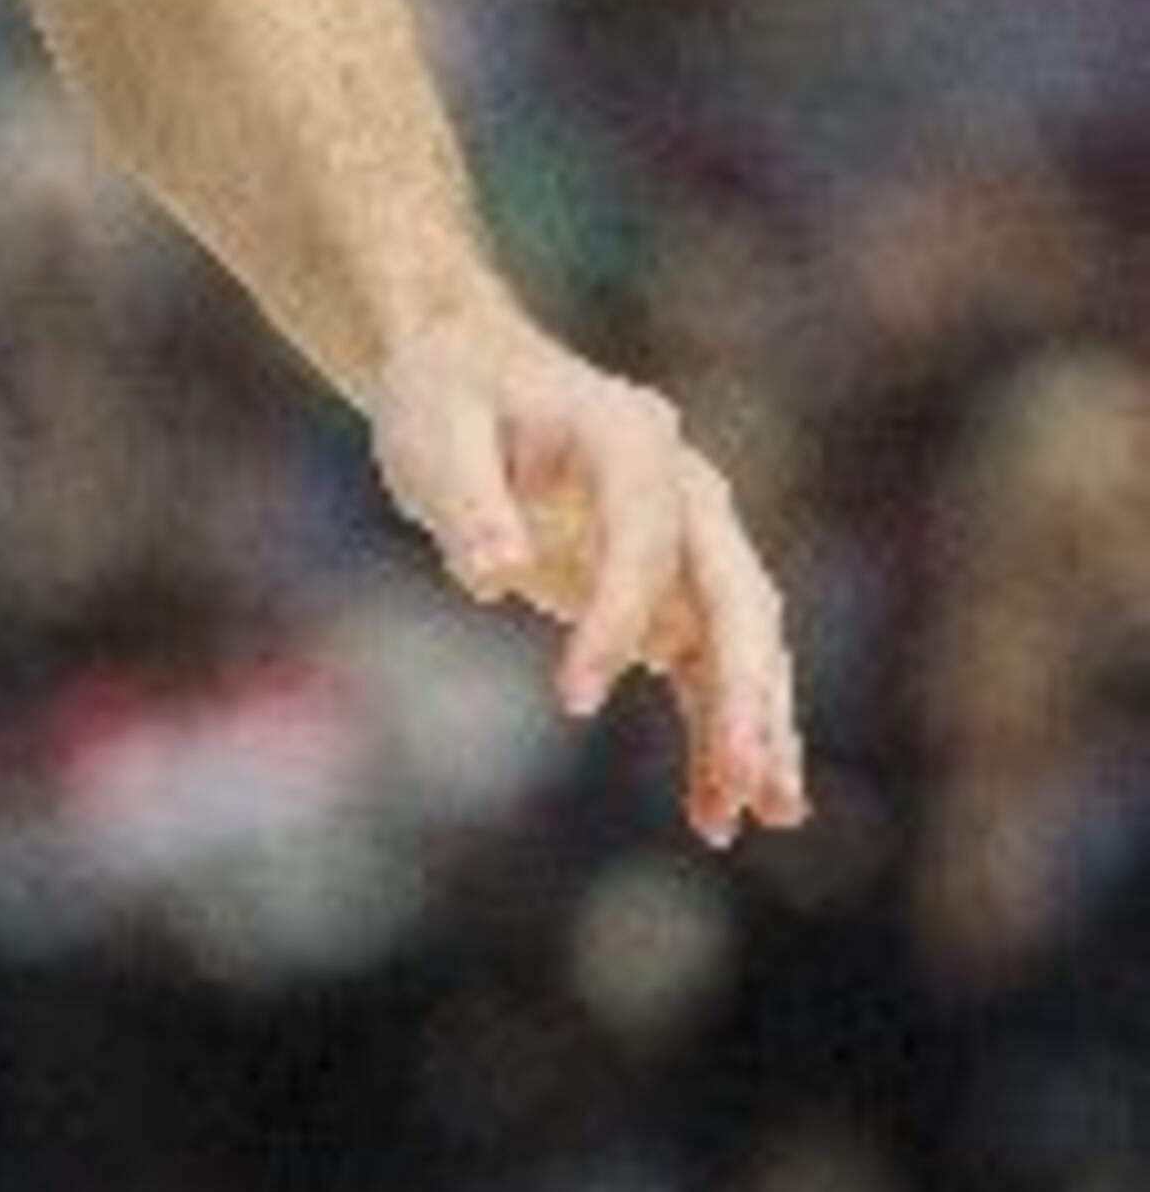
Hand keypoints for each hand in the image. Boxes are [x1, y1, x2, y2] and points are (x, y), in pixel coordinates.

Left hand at [372, 297, 806, 850]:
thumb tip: (492, 574)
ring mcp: (689, 538)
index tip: (571, 699)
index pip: (645, 534)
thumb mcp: (434, 435)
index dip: (618, 615)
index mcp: (628, 437)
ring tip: (756, 818)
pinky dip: (718, 730)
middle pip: (737, 593)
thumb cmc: (445, 401)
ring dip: (753, 726)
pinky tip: (718, 810)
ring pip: (742, 640)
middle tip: (748, 781)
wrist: (465, 373)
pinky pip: (708, 665)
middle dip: (745, 689)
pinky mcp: (672, 586)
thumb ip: (467, 502)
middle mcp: (684, 485)